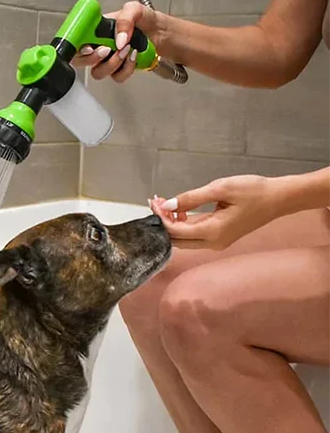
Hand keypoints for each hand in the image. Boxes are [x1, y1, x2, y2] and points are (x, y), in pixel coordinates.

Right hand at [72, 1, 161, 83]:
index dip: (76, 48)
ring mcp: (107, 60)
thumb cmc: (146, 20)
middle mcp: (98, 46)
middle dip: (92, 59)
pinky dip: (126, 68)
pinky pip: (116, 77)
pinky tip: (133, 56)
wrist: (161, 34)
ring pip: (98, 72)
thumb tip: (118, 40)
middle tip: (107, 50)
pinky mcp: (118, 70)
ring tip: (127, 50)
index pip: (75, 41)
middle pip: (80, 61)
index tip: (88, 47)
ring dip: (113, 63)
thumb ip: (125, 19)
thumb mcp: (135, 9)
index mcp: (96, 30)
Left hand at [150, 175, 283, 249]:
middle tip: (155, 201)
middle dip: (163, 221)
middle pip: (176, 239)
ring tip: (164, 202)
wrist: (279, 198)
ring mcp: (216, 243)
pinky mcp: (219, 239)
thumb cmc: (253, 190)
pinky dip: (184, 223)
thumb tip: (167, 204)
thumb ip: (192, 198)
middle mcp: (212, 243)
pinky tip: (180, 209)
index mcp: (212, 232)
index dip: (160, 217)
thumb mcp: (220, 189)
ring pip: (184, 238)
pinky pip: (195, 235)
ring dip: (172, 222)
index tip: (153, 201)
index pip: (175, 231)